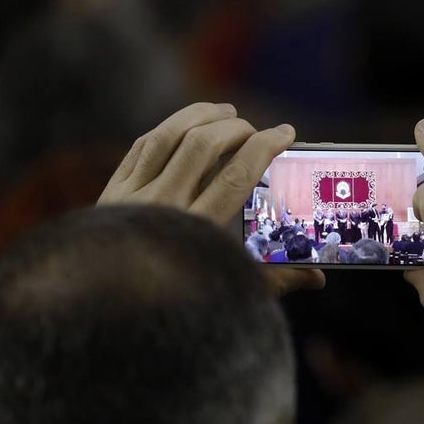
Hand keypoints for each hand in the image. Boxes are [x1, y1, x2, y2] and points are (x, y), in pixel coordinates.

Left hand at [98, 102, 324, 295]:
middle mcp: (162, 207)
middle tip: (255, 129)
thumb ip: (275, 280)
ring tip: (226, 112)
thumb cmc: (176, 305)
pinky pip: (143, 145)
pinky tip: (187, 125)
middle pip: (202, 146)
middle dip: (236, 127)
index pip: (236, 175)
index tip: (285, 133)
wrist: (104, 311)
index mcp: (196, 232)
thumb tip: (319, 278)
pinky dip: (170, 129)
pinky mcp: (112, 191)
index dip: (265, 146)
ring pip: (169, 135)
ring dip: (201, 115)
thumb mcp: (228, 293)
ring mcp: (132, 196)